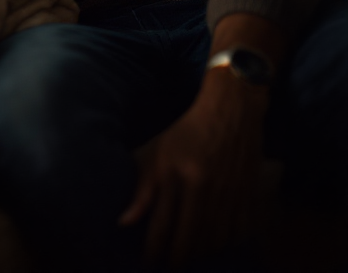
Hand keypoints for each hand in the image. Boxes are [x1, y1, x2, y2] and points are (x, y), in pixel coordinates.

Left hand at [119, 69, 266, 268]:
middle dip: (176, 259)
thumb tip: (124, 223)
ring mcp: (227, 195)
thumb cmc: (186, 132)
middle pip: (188, 239)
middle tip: (168, 267)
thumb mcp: (157, 152)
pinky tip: (213, 247)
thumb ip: (142, 189)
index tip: (147, 262)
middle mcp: (202, 188)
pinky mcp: (248, 198)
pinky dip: (223, 245)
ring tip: (187, 258)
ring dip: (199, 255)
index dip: (153, 250)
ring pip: (213, 242)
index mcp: (175, 175)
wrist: (230, 115)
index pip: (161, 224)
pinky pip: (236, 235)